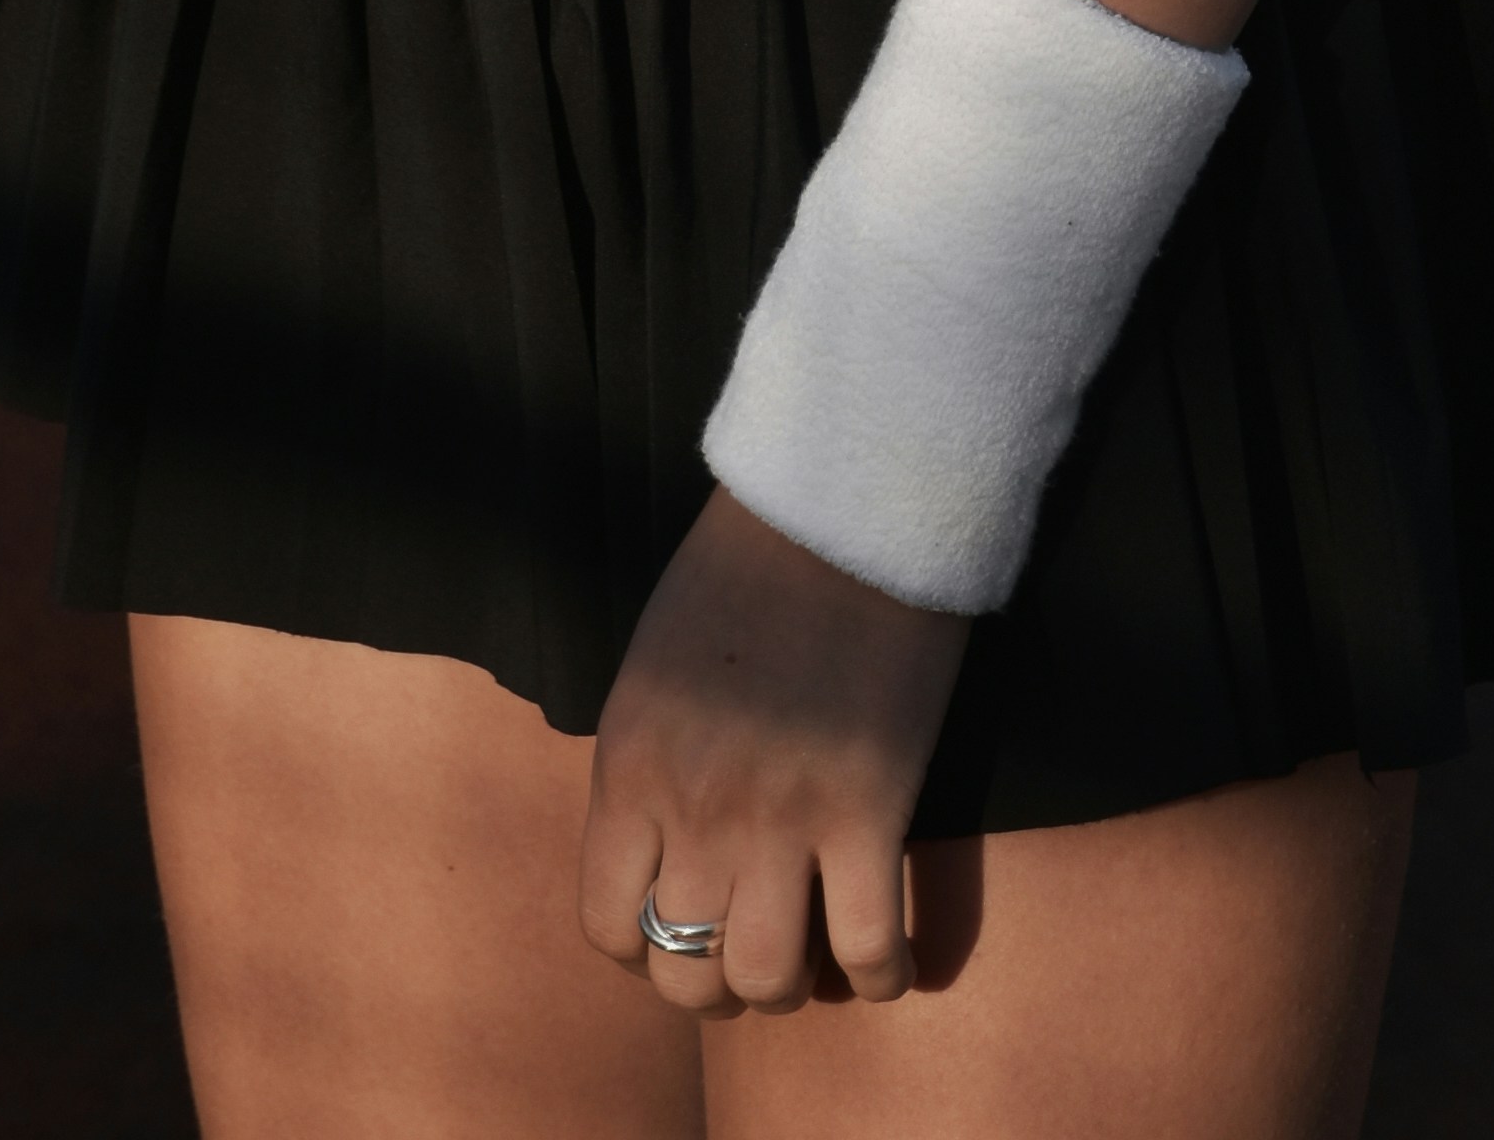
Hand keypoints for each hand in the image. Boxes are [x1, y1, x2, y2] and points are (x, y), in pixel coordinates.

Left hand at [578, 486, 967, 1014]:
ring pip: (768, 980)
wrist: (841, 505)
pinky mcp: (867, 811)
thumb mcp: (655, 670)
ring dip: (791, 987)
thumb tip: (661, 856)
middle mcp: (692, 807)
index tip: (681, 936)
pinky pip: (867, 949)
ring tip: (813, 956)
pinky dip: (881, 977)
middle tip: (752, 951)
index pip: (606, 925)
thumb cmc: (744, 571)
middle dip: (716, 984)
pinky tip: (887, 964)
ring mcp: (780, 816)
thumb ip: (649, 766)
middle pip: (685, 973)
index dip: (643, 954)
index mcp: (630, 765)